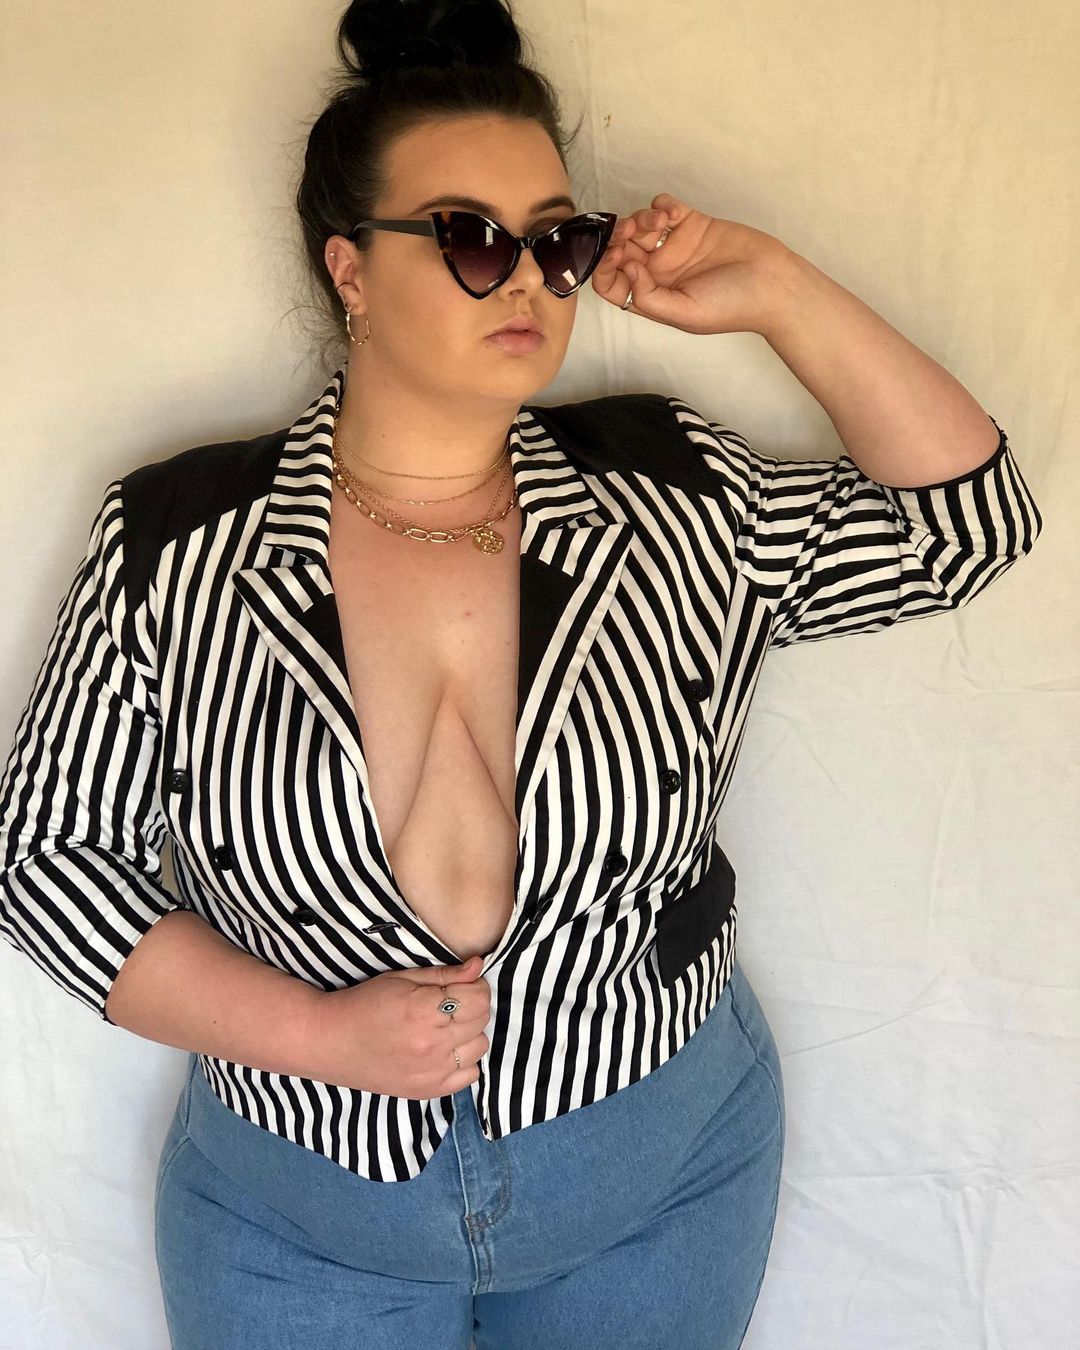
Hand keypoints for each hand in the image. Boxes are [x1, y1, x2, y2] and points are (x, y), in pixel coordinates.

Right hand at [305, 954, 490, 1097]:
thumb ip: (444, 975)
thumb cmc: (364, 1004)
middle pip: (482, 1019)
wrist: (331, 1042)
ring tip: (445, 1027)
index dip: (474, 986)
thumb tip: (477, 966)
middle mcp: (431, 1044)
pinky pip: (470, 1076)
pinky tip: (443, 1051)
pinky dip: (463, 1061)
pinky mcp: (428, 1091)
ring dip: (469, 1033)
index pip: (479, 997)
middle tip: (450, 1003)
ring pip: (480, 1047)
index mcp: (424, 1010)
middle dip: (472, 1006)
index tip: (460, 985)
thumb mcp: (401, 979)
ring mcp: (431, 1072)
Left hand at [590, 192, 791, 336]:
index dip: (604, 268)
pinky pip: (665, 207)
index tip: (614, 256)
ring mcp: (676, 246)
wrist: (773, 284)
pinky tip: (670, 214)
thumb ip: (649, 297)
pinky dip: (660, 205)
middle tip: (628, 233)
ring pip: (640, 226)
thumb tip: (627, 268)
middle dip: (617, 238)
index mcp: (653, 296)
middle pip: (621, 250)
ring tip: (658, 223)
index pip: (612, 283)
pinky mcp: (694, 224)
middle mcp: (660, 271)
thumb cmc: (732, 306)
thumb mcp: (684, 313)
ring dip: (639, 219)